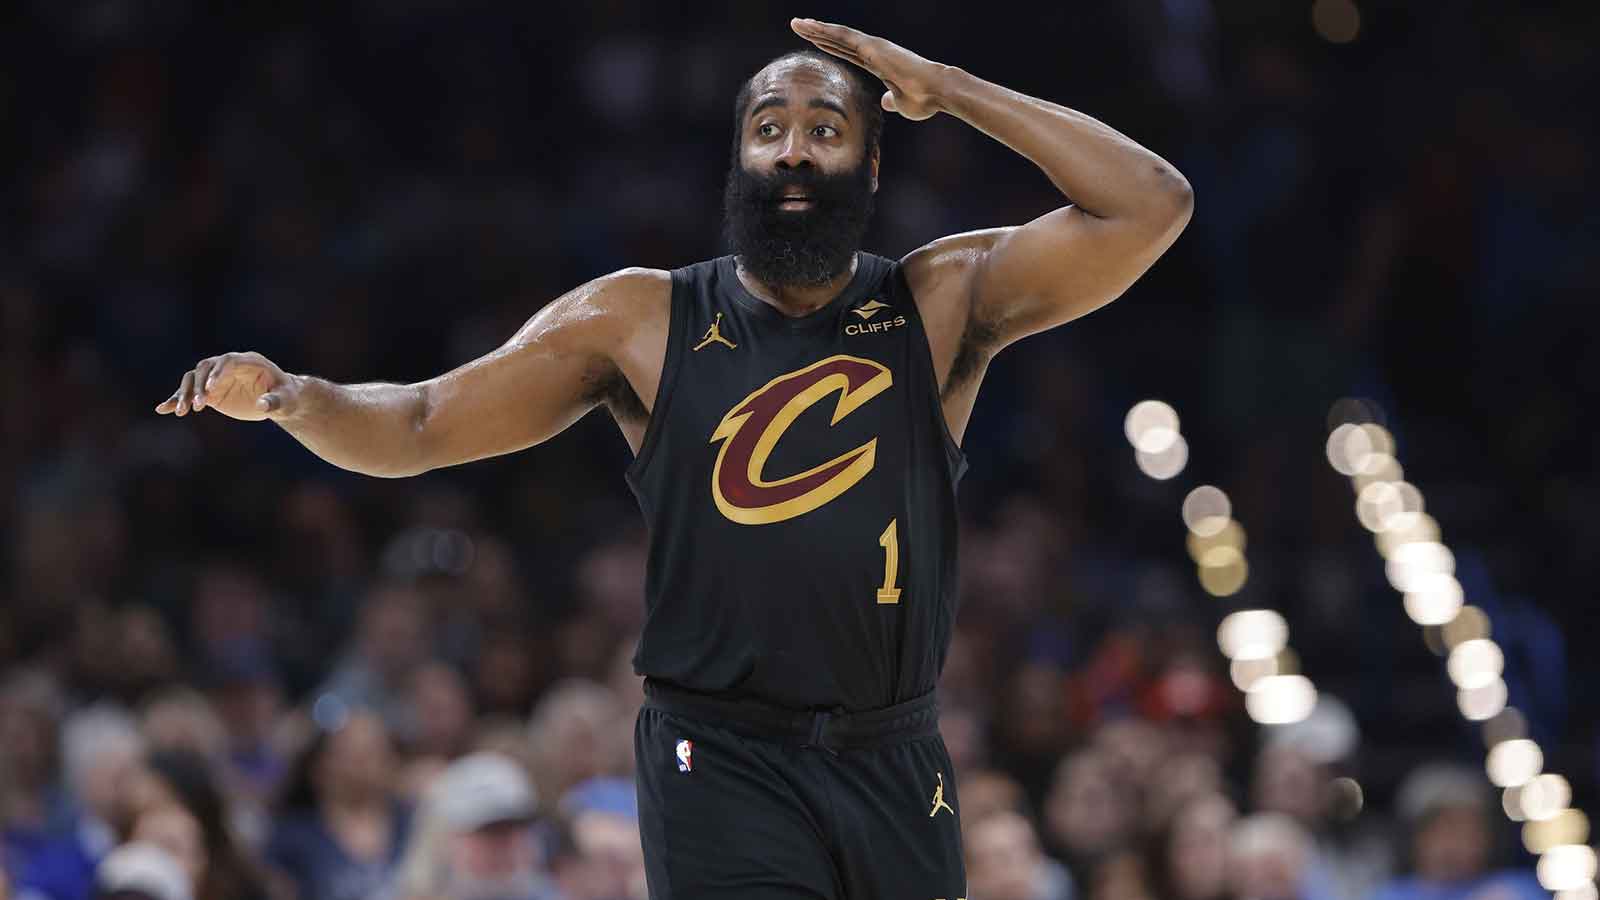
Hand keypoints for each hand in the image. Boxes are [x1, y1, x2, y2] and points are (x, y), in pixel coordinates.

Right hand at [155, 351, 298, 420]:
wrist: (280, 401)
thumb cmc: (287, 397)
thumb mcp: (286, 401)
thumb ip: (275, 402)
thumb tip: (262, 405)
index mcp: (249, 361)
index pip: (228, 361)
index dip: (218, 372)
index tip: (211, 389)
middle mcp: (229, 366)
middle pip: (205, 369)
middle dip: (199, 385)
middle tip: (198, 405)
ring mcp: (217, 378)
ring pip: (193, 379)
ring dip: (185, 393)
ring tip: (181, 411)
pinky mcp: (211, 391)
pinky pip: (190, 393)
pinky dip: (177, 399)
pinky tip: (163, 409)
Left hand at [790, 18, 950, 120]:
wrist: (936, 92)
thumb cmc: (923, 100)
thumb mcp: (902, 104)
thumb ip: (891, 101)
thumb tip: (885, 102)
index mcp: (878, 63)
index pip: (848, 52)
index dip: (830, 46)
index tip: (814, 40)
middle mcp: (874, 51)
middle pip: (839, 40)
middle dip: (817, 33)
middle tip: (798, 26)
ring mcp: (873, 46)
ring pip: (838, 34)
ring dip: (816, 28)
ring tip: (797, 23)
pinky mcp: (873, 46)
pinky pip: (844, 36)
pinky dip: (826, 30)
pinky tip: (811, 25)